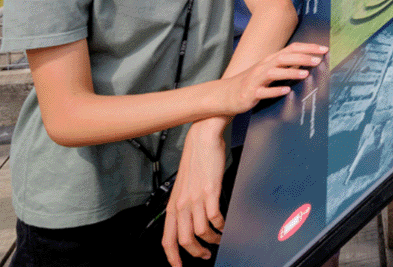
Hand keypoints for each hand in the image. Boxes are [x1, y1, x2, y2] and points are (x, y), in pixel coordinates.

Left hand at [162, 119, 226, 266]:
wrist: (203, 138)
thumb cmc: (196, 159)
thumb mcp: (184, 186)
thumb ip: (185, 204)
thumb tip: (191, 221)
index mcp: (173, 204)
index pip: (167, 238)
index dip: (172, 257)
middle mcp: (181, 203)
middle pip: (184, 240)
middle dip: (196, 253)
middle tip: (205, 255)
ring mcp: (195, 198)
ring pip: (200, 232)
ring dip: (212, 240)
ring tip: (219, 239)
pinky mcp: (209, 192)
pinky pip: (215, 218)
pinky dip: (222, 227)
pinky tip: (225, 225)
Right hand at [221, 42, 326, 115]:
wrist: (225, 94)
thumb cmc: (251, 82)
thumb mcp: (269, 71)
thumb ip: (286, 65)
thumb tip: (306, 60)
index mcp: (270, 60)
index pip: (291, 49)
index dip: (307, 48)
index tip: (324, 49)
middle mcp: (263, 66)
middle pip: (283, 57)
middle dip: (302, 57)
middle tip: (318, 59)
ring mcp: (256, 80)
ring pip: (274, 73)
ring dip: (290, 72)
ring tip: (306, 74)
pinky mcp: (251, 93)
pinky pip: (263, 91)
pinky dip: (275, 90)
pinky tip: (286, 91)